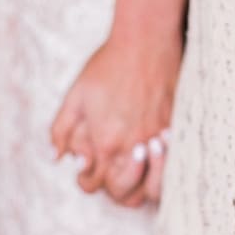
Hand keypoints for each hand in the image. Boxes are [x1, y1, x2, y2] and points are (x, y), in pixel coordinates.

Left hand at [48, 31, 180, 206]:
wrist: (145, 40)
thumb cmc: (107, 66)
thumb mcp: (75, 96)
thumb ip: (62, 130)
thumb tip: (57, 158)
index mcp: (105, 142)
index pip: (95, 185)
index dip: (87, 181)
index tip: (88, 170)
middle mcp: (133, 147)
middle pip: (124, 194)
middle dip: (114, 191)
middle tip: (110, 176)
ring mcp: (159, 141)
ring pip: (153, 190)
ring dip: (142, 188)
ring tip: (135, 174)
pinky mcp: (178, 130)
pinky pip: (174, 166)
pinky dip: (164, 172)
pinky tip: (156, 161)